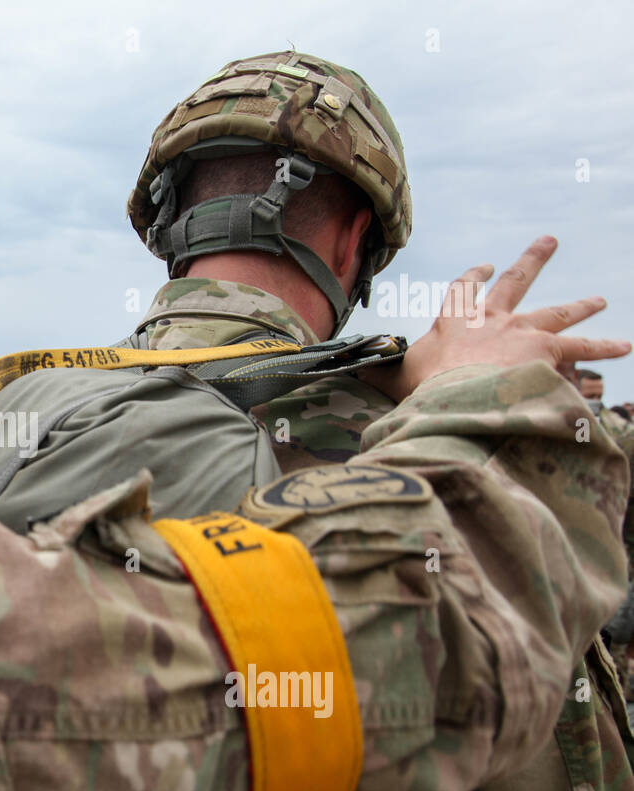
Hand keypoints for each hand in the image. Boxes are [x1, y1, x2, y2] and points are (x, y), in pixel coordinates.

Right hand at [360, 236, 627, 401]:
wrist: (456, 396)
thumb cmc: (421, 390)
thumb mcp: (390, 378)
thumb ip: (373, 373)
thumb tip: (338, 371)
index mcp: (453, 322)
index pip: (463, 291)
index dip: (473, 278)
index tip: (484, 266)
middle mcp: (492, 319)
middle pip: (516, 282)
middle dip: (533, 260)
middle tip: (549, 241)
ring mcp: (522, 331)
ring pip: (558, 312)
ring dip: (581, 305)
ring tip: (600, 300)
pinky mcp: (547, 350)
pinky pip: (583, 347)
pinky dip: (604, 347)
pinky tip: (624, 346)